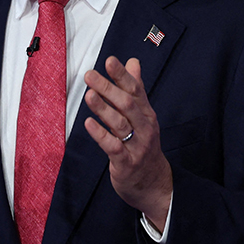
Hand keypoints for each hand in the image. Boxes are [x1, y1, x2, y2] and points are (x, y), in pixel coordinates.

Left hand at [84, 57, 172, 229]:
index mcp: (147, 114)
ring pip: (120, 124)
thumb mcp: (143, 116)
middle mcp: (144, 127)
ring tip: (89, 95)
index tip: (110, 60)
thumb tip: (133, 61)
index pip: (135, 90)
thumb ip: (136, 88)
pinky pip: (113, 147)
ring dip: (103, 109)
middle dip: (108, 88)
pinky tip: (89, 124)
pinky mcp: (126, 163)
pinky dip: (101, 135)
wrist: (154, 183)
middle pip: (127, 104)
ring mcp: (136, 146)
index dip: (122, 75)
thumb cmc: (144, 145)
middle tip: (90, 75)